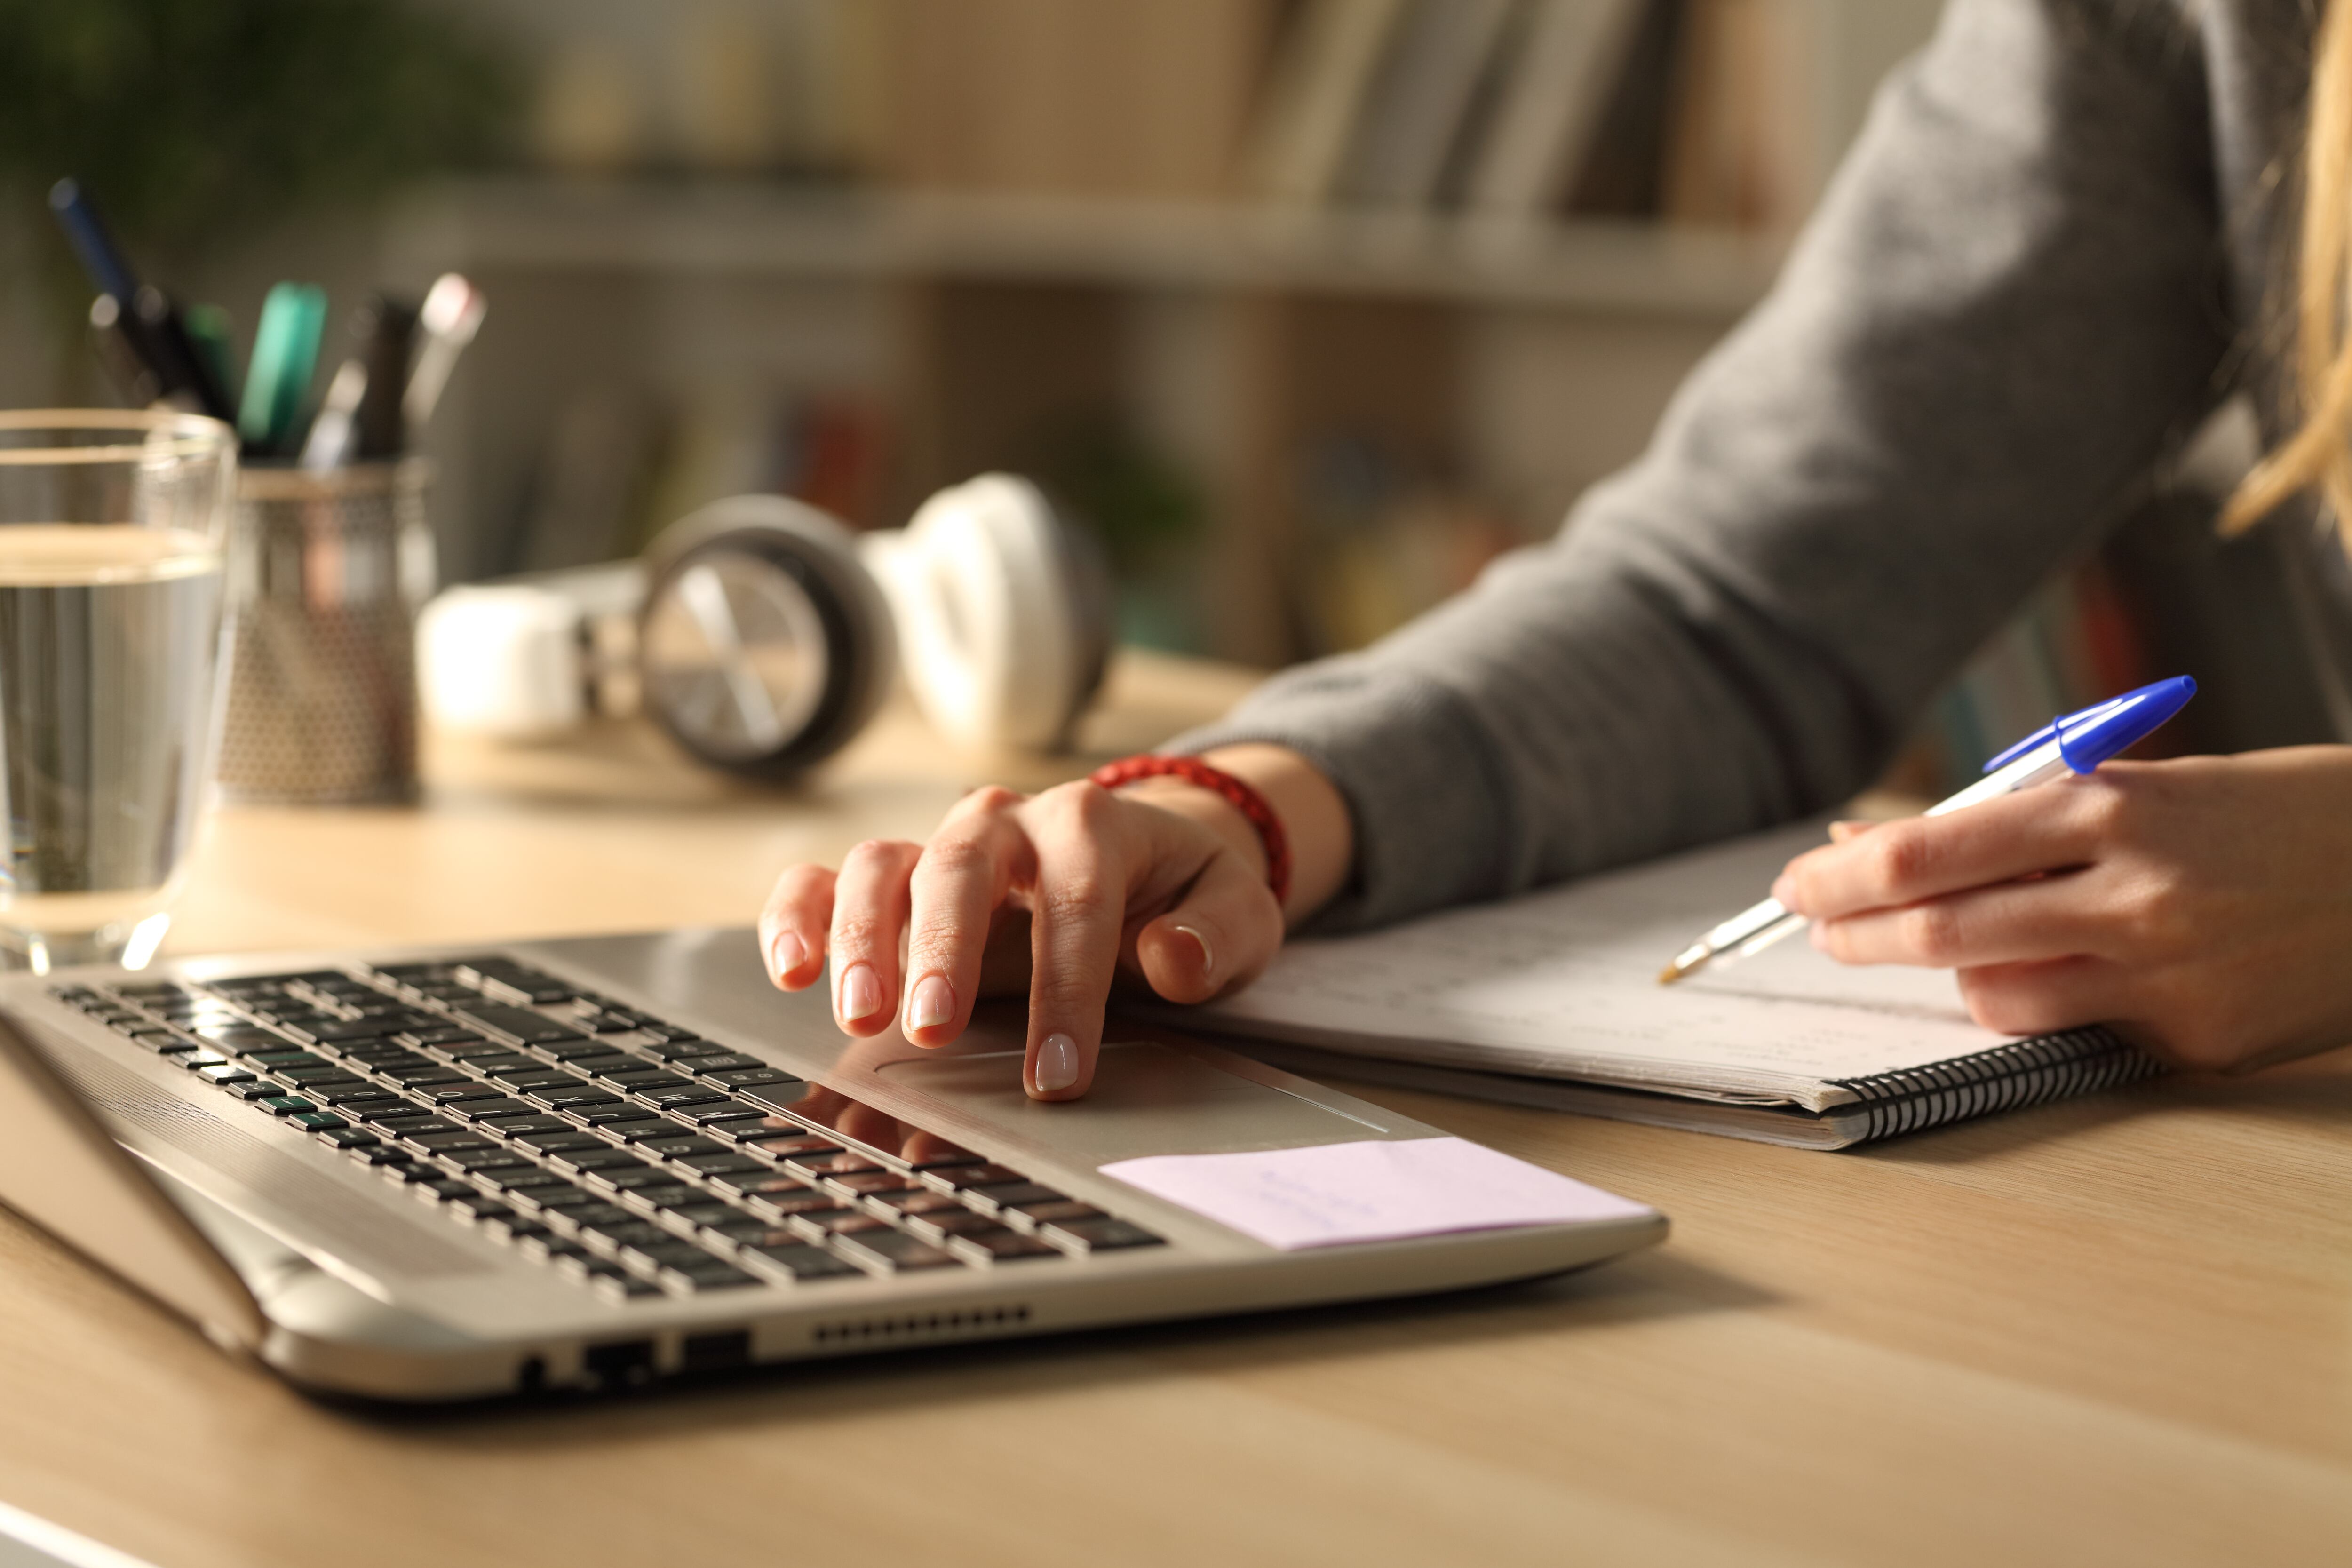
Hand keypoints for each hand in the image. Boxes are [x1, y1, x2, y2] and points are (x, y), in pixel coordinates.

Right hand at [756, 745, 1350, 1100]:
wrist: (1145, 859)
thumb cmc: (1183, 896)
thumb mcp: (1236, 911)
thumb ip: (1219, 934)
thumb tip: (1172, 957)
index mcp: (1092, 824)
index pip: (1076, 901)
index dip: (1065, 990)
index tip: (1058, 1073)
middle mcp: (1005, 823)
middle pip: (961, 867)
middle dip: (944, 950)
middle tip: (933, 1031)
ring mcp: (940, 848)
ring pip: (883, 866)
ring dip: (863, 937)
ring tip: (861, 1014)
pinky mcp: (895, 879)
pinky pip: (825, 879)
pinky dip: (797, 915)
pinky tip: (790, 970)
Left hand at [1771, 747, 2351, 1070]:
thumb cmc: (2277, 812)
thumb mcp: (2151, 780)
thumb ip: (2023, 814)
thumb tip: (1884, 838)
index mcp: (2116, 810)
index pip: (1933, 852)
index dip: (1846, 875)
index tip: (1800, 880)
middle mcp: (2134, 896)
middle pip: (1942, 931)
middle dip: (1856, 931)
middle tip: (1817, 925)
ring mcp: (2168, 977)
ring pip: (1995, 997)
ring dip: (1946, 975)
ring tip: (1938, 946)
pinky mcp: (2197, 1041)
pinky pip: (2074, 1034)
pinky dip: (2038, 1005)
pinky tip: (2045, 975)